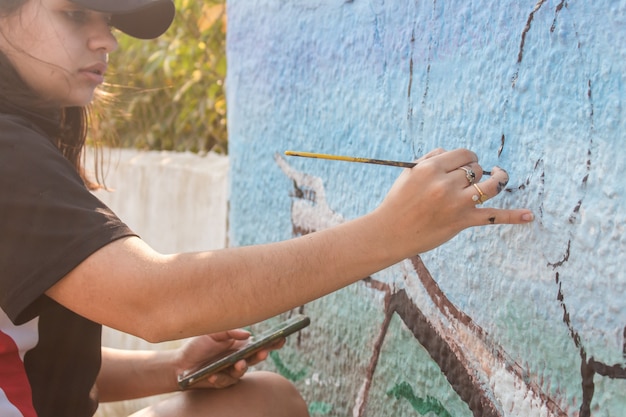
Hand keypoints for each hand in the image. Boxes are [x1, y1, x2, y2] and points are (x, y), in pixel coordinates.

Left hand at [175, 330, 284, 388]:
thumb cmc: (197, 346)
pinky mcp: (222, 382)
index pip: (259, 343)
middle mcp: (238, 358)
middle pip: (255, 357)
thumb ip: (230, 332)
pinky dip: (219, 377)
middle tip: (263, 351)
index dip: (272, 342)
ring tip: (238, 363)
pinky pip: (224, 381)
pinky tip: (213, 375)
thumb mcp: (212, 333)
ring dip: (241, 367)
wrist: (180, 364)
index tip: (281, 338)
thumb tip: (248, 334)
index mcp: (239, 345)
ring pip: (242, 371)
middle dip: (261, 354)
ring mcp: (231, 372)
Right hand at [373, 148, 533, 257]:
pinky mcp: (462, 221)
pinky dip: (513, 216)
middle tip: (465, 181)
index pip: (464, 154)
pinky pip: (493, 216)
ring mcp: (456, 203)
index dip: (468, 158)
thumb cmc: (398, 201)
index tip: (464, 166)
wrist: (390, 232)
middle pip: (476, 169)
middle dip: (475, 172)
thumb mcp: (409, 173)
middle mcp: (445, 183)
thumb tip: (452, 153)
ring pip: (490, 185)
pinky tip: (529, 216)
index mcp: (431, 168)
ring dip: (498, 180)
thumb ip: (431, 158)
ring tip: (500, 178)